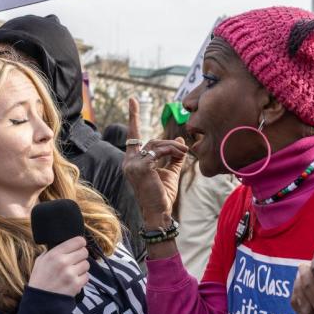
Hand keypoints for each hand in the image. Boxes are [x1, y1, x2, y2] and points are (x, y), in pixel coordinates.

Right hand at [28, 236, 89, 296]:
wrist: (40, 301)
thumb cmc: (40, 280)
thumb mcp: (40, 261)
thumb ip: (52, 251)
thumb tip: (64, 244)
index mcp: (55, 254)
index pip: (78, 241)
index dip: (80, 243)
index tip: (79, 246)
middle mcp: (63, 262)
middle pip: (84, 252)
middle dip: (81, 256)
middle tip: (75, 261)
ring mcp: (71, 274)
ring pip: (86, 264)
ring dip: (81, 267)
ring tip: (73, 272)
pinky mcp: (76, 284)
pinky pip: (87, 276)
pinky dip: (82, 278)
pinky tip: (73, 280)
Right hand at [121, 97, 185, 226]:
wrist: (159, 213)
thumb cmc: (162, 195)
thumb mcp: (169, 172)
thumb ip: (173, 156)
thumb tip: (180, 140)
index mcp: (132, 161)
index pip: (133, 136)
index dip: (133, 117)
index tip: (133, 100)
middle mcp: (128, 162)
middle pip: (151, 141)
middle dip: (169, 143)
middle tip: (184, 150)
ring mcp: (132, 165)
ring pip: (155, 145)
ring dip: (173, 148)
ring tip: (185, 154)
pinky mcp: (140, 167)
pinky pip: (158, 152)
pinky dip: (171, 152)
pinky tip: (180, 156)